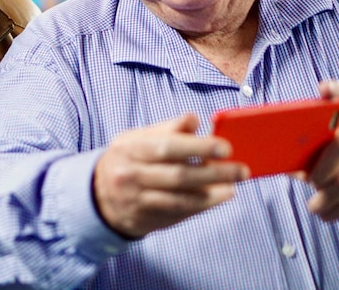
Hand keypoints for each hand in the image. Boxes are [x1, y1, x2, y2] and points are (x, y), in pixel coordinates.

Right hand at [92, 113, 247, 238]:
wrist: (98, 195)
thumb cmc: (127, 159)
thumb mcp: (138, 138)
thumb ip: (167, 129)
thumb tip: (194, 119)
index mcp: (130, 148)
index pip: (167, 147)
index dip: (198, 147)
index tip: (226, 147)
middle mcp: (130, 175)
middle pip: (178, 175)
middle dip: (214, 173)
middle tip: (241, 170)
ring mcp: (136, 200)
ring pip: (180, 198)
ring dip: (212, 193)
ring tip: (233, 186)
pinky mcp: (145, 219)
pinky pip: (178, 212)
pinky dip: (201, 205)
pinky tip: (218, 197)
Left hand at [307, 80, 338, 220]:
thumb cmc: (338, 162)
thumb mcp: (322, 150)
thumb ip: (301, 149)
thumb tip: (263, 154)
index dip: (336, 92)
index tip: (325, 87)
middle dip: (324, 169)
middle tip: (313, 183)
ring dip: (328, 200)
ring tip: (315, 207)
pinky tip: (329, 212)